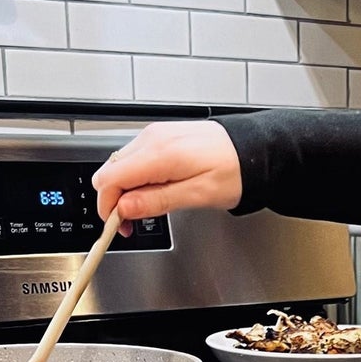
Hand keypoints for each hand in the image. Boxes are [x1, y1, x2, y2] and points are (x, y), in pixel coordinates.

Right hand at [92, 120, 242, 233]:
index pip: (109, 179)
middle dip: (114, 200)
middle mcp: (152, 138)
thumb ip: (157, 201)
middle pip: (108, 171)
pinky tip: (153, 190)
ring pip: (119, 166)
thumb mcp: (197, 195)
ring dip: (125, 189)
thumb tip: (124, 209)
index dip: (108, 206)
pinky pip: (134, 159)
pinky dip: (135, 178)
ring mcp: (154, 135)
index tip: (119, 226)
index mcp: (159, 153)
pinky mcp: (160, 137)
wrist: (252, 150)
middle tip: (132, 222)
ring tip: (147, 207)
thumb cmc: (234, 171)